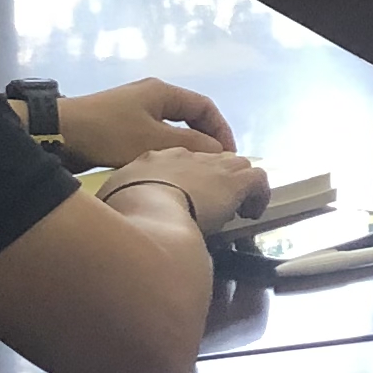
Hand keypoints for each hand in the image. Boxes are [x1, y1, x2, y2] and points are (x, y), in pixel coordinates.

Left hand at [64, 77, 236, 163]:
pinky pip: (152, 140)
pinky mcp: (119, 129)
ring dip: (184, 151)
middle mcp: (150, 97)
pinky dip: (164, 154)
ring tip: (193, 174)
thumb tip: (219, 153)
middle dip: (205, 142)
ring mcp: (133, 112)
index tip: (229, 157)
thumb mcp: (154, 141)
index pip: (205, 107)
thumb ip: (191, 146)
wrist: (57, 135)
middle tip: (214, 168)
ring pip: (170, 131)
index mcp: (162, 92)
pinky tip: (164, 173)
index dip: (221, 131)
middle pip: (189, 118)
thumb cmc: (108, 134)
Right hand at [100, 145, 265, 224]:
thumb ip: (122, 203)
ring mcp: (212, 165)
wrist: (146, 205)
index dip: (185, 181)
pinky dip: (258, 196)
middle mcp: (186, 156)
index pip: (178, 163)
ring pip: (237, 166)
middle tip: (212, 208)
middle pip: (209, 161)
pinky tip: (252, 214)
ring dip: (238, 188)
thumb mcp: (114, 201)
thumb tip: (120, 216)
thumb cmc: (123, 208)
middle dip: (214, 182)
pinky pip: (258, 180)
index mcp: (153, 159)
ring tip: (236, 211)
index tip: (186, 201)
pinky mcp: (236, 180)